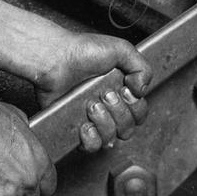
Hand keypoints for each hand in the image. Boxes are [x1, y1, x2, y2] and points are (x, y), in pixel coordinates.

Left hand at [33, 32, 150, 152]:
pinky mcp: (73, 126)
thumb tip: (143, 90)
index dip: (136, 106)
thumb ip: (142, 67)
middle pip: (128, 127)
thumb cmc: (81, 50)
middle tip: (105, 94)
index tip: (125, 90)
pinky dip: (91, 138)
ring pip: (111, 138)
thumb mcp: (121, 49)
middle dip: (119, 112)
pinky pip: (91, 146)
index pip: (139, 112)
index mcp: (119, 90)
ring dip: (105, 122)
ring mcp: (90, 118)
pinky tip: (85, 123)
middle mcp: (107, 106)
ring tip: (91, 105)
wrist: (53, 57)